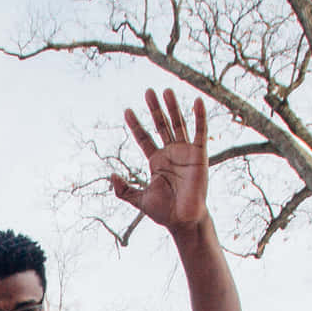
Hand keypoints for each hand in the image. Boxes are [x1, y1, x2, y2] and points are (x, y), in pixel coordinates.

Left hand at [110, 89, 207, 231]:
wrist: (183, 219)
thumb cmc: (164, 212)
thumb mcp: (139, 200)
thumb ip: (123, 189)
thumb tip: (111, 174)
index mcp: (156, 161)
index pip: (144, 138)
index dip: (136, 125)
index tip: (127, 111)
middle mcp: (170, 153)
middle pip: (161, 125)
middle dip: (154, 109)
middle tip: (148, 91)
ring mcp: (185, 152)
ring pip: (178, 124)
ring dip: (172, 107)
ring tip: (166, 90)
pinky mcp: (199, 155)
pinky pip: (200, 132)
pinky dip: (199, 117)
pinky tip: (197, 102)